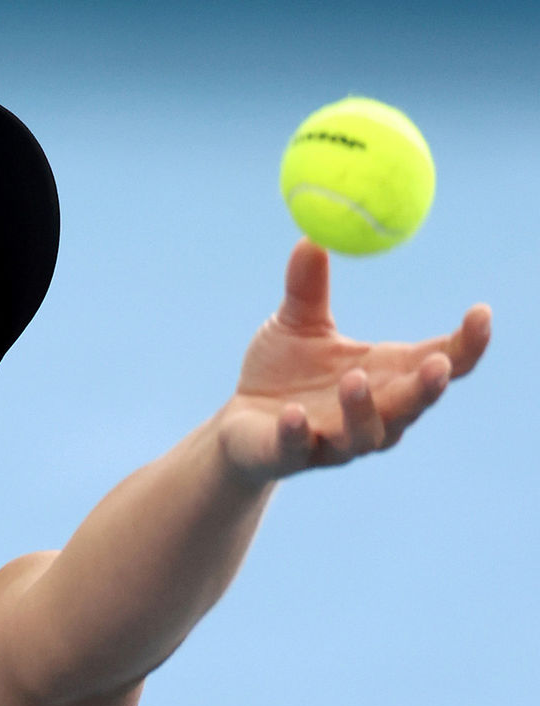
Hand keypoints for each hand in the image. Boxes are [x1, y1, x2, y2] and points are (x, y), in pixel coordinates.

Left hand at [217, 239, 491, 482]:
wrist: (239, 424)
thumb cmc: (282, 374)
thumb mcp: (295, 324)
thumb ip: (307, 287)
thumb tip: (311, 235)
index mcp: (384, 377)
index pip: (439, 363)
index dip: (466, 344)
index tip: (480, 312)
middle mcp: (371, 415)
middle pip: (412, 406)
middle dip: (427, 388)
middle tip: (439, 365)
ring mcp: (332, 441)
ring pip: (364, 434)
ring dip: (363, 409)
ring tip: (354, 379)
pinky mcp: (289, 456)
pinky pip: (298, 449)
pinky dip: (298, 433)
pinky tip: (293, 415)